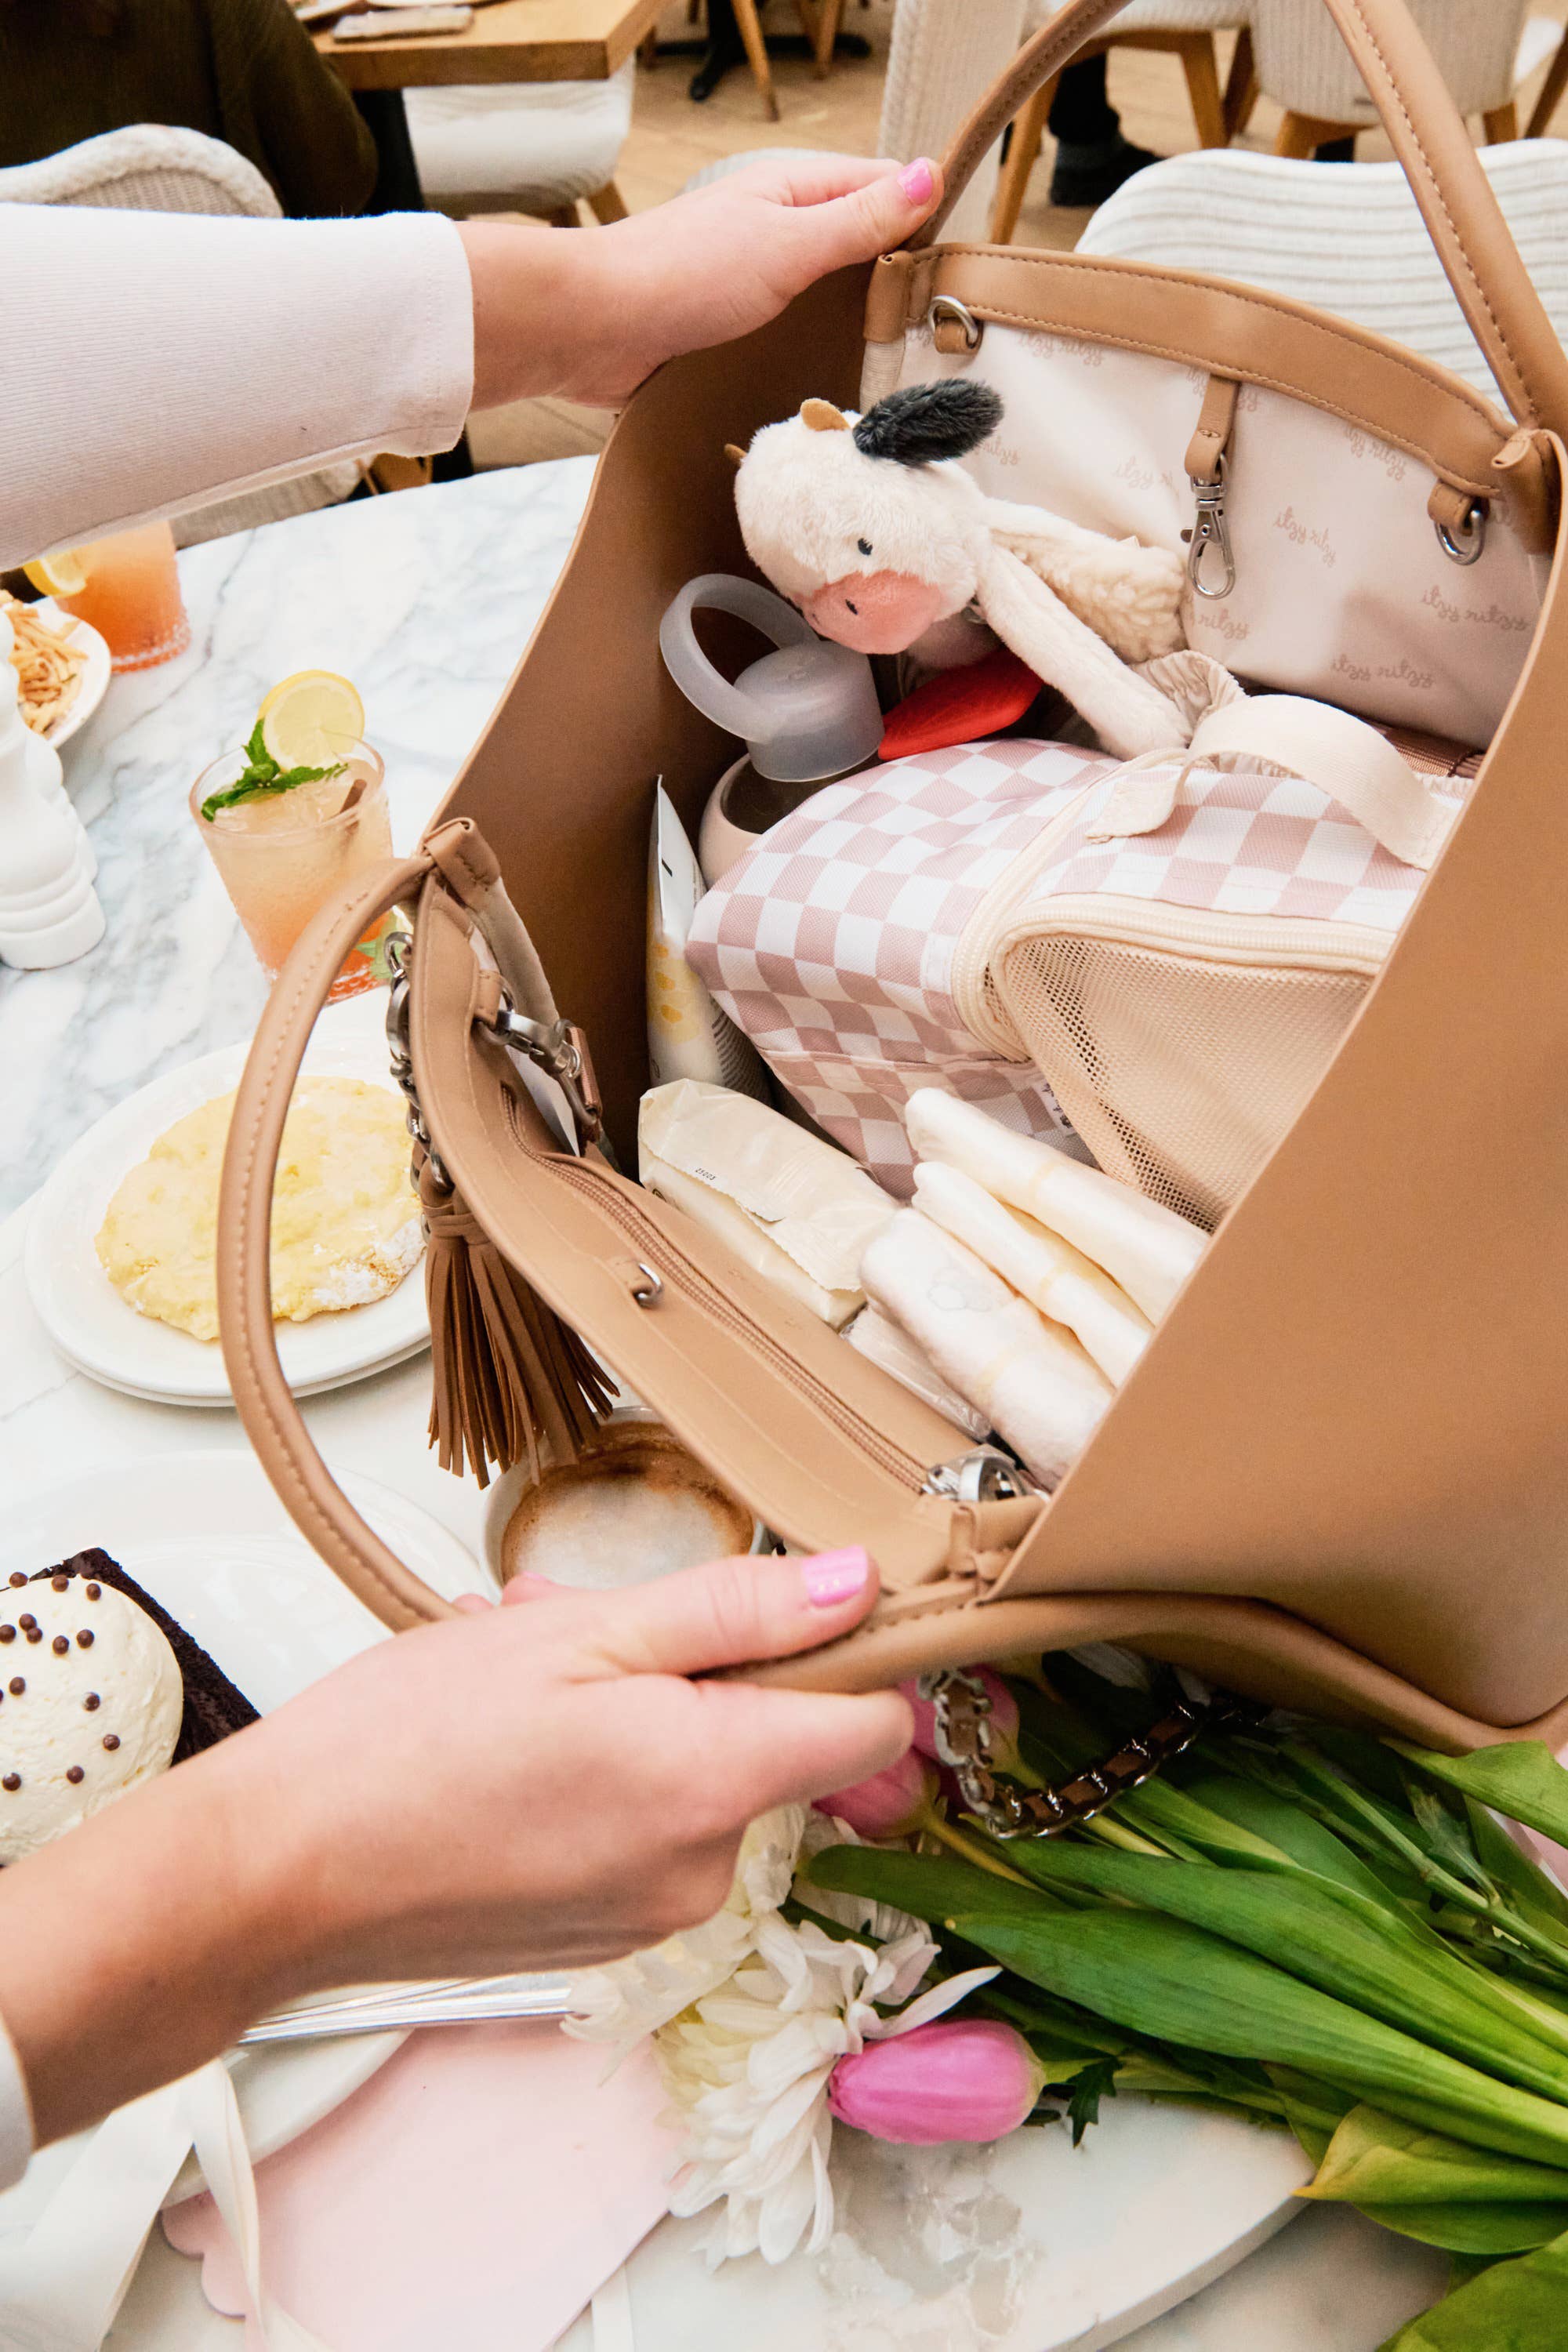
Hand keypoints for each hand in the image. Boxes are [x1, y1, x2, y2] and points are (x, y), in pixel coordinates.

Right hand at [0, 1547, 908, 2146]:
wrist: (278, 1876)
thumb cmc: (406, 1743)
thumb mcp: (579, 1632)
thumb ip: (733, 1611)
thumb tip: (856, 1588)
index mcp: (713, 1782)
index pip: (875, 1726)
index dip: (856, 1654)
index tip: (800, 1605)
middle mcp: (704, 1869)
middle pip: (778, 1744)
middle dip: (706, 1671)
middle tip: (595, 1628)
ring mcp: (652, 1915)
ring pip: (700, 1780)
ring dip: (644, 1717)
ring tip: (533, 1680)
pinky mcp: (600, 1938)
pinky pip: (645, 1833)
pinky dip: (606, 1778)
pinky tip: (516, 1746)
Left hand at [461, 155, 942, 411]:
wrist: (593, 328)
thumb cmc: (679, 274)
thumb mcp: (788, 243)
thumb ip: (858, 218)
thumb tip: (928, 176)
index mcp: (790, 191)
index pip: (879, 189)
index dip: (920, 218)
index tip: (957, 265)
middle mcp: (772, 230)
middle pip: (855, 245)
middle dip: (892, 277)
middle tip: (939, 328)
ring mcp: (750, 281)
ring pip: (824, 297)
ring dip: (853, 324)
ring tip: (899, 365)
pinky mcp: (729, 331)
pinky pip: (787, 338)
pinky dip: (812, 355)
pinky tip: (836, 384)